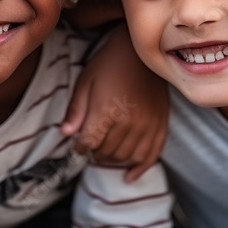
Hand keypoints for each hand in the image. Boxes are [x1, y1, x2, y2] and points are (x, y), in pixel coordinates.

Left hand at [61, 24, 169, 182]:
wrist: (140, 50)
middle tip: (91, 148)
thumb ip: (76, 109)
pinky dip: (139, 168)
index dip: (80, 147)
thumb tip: (66, 134)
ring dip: (113, 161)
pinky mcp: (161, 124)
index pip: (90, 142)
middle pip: (107, 152)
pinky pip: (151, 155)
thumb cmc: (109, 63)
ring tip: (105, 155)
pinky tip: (129, 176)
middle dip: (95, 154)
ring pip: (126, 157)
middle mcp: (129, 121)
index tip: (78, 145)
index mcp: (107, 110)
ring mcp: (148, 124)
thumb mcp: (85, 81)